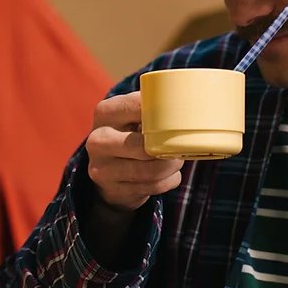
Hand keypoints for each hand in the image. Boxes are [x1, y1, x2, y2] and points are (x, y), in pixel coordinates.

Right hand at [86, 92, 183, 211]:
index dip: (164, 113)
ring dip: (171, 167)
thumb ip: (152, 106)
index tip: (181, 117)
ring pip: (150, 171)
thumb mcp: (131, 115)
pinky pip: (152, 187)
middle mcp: (98, 140)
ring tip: (176, 161)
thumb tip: (190, 97)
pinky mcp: (113, 190)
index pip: (138, 106)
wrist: (107, 168)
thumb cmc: (129, 133)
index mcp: (105, 112)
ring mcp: (102, 168)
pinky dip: (168, 181)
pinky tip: (168, 175)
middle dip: (170, 148)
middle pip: (143, 146)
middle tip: (181, 146)